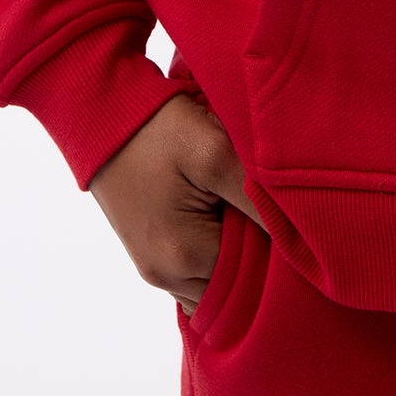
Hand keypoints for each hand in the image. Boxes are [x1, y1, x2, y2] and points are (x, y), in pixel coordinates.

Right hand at [89, 93, 265, 317]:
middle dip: (256, 252)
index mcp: (183, 256)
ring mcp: (153, 268)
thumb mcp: (213, 150)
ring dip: (234, 252)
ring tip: (239, 206)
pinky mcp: (147, 254)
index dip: (277, 244)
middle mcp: (166, 275)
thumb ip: (254, 195)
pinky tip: (218, 214)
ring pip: (215, 280)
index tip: (286, 211)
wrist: (99, 111)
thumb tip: (296, 233)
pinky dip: (213, 251)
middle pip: (234, 284)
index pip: (255, 273)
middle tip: (264, 206)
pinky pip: (194, 272)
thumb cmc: (156, 127)